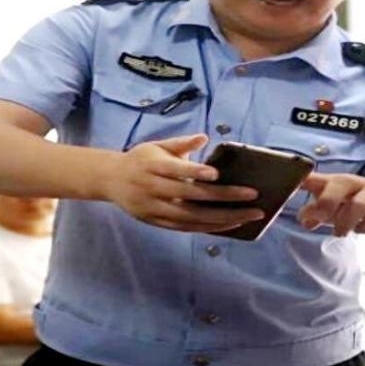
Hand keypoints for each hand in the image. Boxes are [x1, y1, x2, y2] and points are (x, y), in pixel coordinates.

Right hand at [101, 134, 264, 231]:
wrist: (111, 180)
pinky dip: (210, 227)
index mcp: (152, 165)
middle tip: (253, 196)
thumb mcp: (157, 146)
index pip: (175, 170)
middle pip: (191, 196)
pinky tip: (231, 224)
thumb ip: (181, 143)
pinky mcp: (156, 222)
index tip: (217, 174)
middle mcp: (152, 188)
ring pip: (191, 217)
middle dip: (224, 197)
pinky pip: (186, 228)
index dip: (195, 172)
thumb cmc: (141, 159)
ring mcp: (154, 208)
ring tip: (249, 215)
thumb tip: (204, 137)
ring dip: (223, 217)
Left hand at [299, 173, 364, 236]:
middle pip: (341, 182)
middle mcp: (359, 185)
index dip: (302, 178)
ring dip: (347, 219)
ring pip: (361, 200)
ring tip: (341, 233)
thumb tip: (303, 219)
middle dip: (326, 201)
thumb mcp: (341, 210)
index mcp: (341, 185)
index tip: (288, 182)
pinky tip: (364, 230)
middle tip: (317, 220)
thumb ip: (321, 214)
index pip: (319, 178)